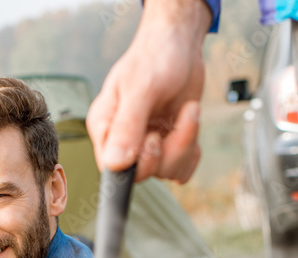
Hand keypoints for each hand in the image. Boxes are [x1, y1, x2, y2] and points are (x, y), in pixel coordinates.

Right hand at [86, 1, 211, 183]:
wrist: (180, 45)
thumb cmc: (156, 57)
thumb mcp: (141, 88)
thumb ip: (127, 127)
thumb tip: (114, 163)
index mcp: (105, 127)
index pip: (113, 168)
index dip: (137, 162)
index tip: (155, 139)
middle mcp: (123, 140)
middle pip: (144, 173)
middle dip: (168, 150)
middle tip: (172, 120)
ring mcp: (146, 144)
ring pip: (167, 170)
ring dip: (185, 142)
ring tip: (187, 111)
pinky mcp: (168, 144)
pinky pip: (182, 167)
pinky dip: (192, 147)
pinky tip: (188, 122)